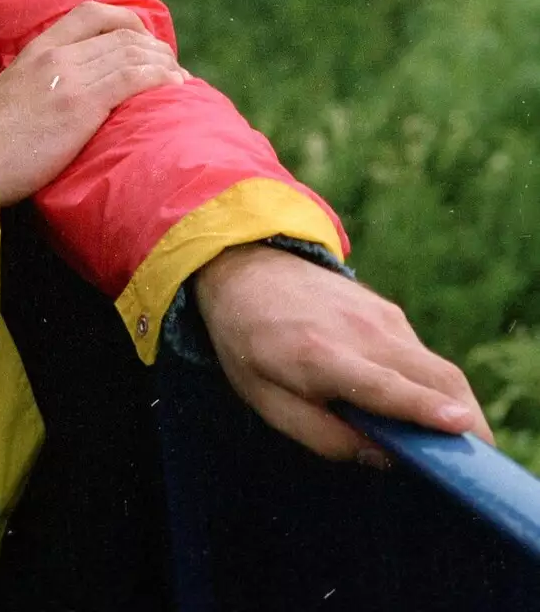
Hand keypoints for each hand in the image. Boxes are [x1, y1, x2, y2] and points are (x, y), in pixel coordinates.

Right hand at [0, 1, 183, 206]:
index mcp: (37, 49)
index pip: (91, 13)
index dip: (125, 20)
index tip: (143, 38)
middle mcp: (58, 56)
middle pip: (121, 35)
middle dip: (153, 47)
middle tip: (170, 64)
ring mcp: (71, 79)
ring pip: (132, 55)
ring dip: (163, 64)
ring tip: (180, 77)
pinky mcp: (83, 106)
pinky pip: (132, 80)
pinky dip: (160, 79)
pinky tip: (176, 87)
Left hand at [192, 244, 492, 461]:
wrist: (248, 267)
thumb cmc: (250, 341)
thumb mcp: (264, 399)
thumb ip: (320, 435)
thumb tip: (384, 456)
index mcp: (318, 355)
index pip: (382, 386)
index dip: (422, 410)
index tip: (460, 427)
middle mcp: (358, 331)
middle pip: (434, 376)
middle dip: (465, 419)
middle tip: (477, 458)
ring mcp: (379, 315)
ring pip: (436, 366)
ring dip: (451, 404)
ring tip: (448, 440)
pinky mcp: (388, 311)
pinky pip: (420, 355)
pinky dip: (430, 384)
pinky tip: (412, 404)